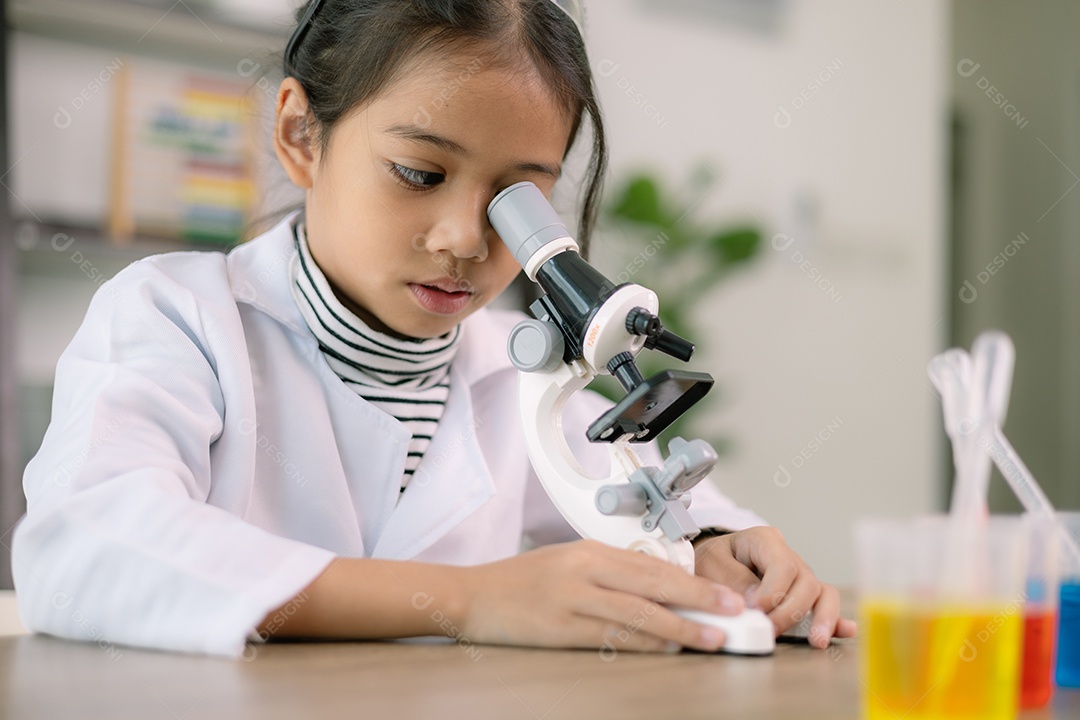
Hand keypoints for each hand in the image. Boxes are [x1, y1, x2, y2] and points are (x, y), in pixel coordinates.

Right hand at [459, 539, 746, 652]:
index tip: (723, 593)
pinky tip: (666, 649)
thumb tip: (656, 590)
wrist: (472, 596)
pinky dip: (644, 643)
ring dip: (681, 627)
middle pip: (653, 584)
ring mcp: (573, 599)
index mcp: (590, 551)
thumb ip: (608, 572)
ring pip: (639, 612)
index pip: (653, 565)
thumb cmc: (520, 582)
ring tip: (712, 637)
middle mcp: (585, 570)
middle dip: (699, 599)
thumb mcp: (568, 563)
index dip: (692, 581)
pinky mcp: (561, 627)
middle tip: (733, 610)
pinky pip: (612, 637)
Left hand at [693, 527, 857, 647]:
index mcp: (764, 540)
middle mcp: (788, 556)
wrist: (710, 564)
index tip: (754, 609)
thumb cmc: (711, 561)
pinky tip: (844, 630)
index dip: (773, 592)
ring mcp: (798, 575)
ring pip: (822, 592)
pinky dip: (834, 619)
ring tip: (816, 640)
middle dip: (790, 611)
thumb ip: (732, 580)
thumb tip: (754, 604)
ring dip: (821, 618)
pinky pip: (824, 603)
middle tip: (770, 630)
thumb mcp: (711, 564)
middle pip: (805, 582)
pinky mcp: (802, 594)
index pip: (782, 565)